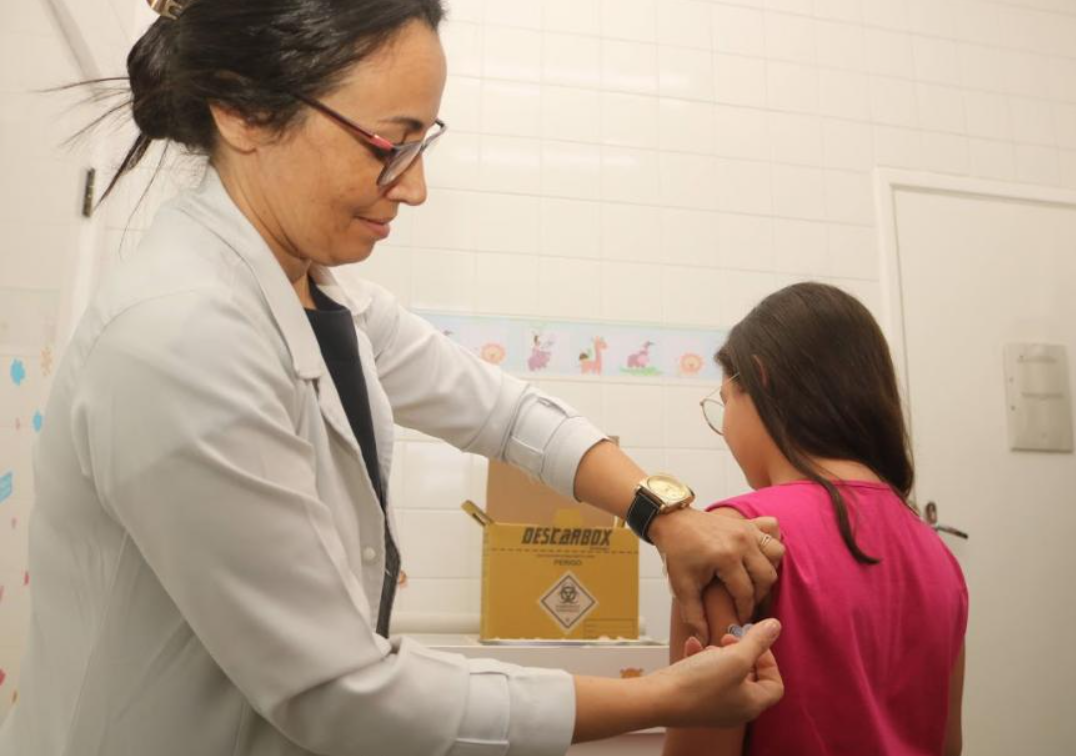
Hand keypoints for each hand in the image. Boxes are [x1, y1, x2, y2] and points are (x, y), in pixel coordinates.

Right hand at [649, 619, 783, 727]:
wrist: (658, 700)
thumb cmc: (699, 684)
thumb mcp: (735, 657)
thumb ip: (758, 641)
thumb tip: (776, 626)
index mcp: (751, 704)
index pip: (774, 684)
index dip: (769, 660)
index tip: (754, 642)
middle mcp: (735, 709)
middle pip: (750, 678)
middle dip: (742, 653)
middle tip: (731, 638)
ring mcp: (714, 706)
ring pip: (727, 674)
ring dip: (721, 655)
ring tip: (710, 645)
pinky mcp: (695, 700)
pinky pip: (705, 676)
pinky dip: (701, 659)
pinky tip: (692, 646)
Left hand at [650, 508, 783, 640]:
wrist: (672, 522)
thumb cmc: (676, 551)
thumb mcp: (682, 586)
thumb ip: (694, 615)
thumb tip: (702, 639)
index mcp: (726, 558)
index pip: (746, 593)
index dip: (744, 611)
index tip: (739, 619)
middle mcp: (742, 542)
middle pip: (766, 577)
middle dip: (759, 595)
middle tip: (746, 603)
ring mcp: (747, 530)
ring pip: (775, 555)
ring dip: (767, 572)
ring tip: (752, 582)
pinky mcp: (747, 524)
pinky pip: (772, 535)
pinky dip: (769, 550)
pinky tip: (757, 560)